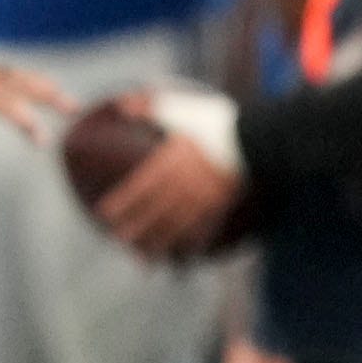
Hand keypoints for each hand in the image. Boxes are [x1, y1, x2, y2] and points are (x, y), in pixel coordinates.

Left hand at [0, 10, 67, 149]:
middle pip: (15, 82)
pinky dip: (21, 81)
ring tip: (67, 100)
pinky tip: (34, 88)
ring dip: (39, 86)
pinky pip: (1, 73)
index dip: (16, 113)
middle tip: (75, 108)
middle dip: (45, 95)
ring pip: (13, 75)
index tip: (36, 129)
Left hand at [97, 112, 244, 259]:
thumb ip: (152, 109)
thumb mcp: (183, 109)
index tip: (104, 214)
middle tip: (118, 239)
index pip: (140, 187)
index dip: (121, 202)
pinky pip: (203, 229)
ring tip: (144, 256)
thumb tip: (123, 106)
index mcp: (173, 161)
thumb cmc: (217, 122)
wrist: (258, 138)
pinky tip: (182, 254)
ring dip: (158, 241)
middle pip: (155, 210)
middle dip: (135, 226)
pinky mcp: (222, 205)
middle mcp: (185, 183)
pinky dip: (190, 243)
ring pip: (176, 225)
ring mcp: (204, 197)